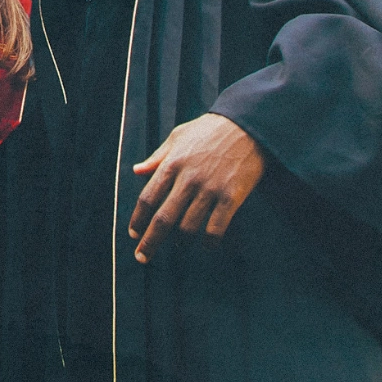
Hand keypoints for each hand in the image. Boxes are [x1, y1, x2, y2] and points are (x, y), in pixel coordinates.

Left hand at [128, 113, 265, 263]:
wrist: (248, 124)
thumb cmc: (210, 130)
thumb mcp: (179, 136)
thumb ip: (158, 157)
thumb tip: (137, 171)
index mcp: (172, 164)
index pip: (147, 198)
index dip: (138, 220)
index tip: (133, 234)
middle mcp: (188, 179)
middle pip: (163, 219)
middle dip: (150, 242)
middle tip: (141, 258)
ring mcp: (210, 189)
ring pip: (188, 227)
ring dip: (180, 243)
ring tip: (179, 246)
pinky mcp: (231, 196)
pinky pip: (216, 228)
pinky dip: (209, 242)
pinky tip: (207, 246)